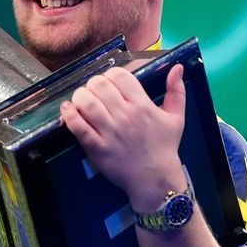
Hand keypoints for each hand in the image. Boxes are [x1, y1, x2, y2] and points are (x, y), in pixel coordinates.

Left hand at [61, 64, 186, 211]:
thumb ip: (176, 91)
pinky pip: (77, 125)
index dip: (110, 75)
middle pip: (99, 85)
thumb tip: (177, 67)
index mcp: (142, 105)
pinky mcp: (96, 147)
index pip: (119, 76)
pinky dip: (69, 114)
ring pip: (86, 101)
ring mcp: (109, 132)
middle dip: (93, 85)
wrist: (155, 180)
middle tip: (94, 93)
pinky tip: (68, 110)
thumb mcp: (176, 118)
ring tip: (81, 101)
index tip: (109, 83)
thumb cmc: (164, 147)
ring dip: (80, 96)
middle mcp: (125, 115)